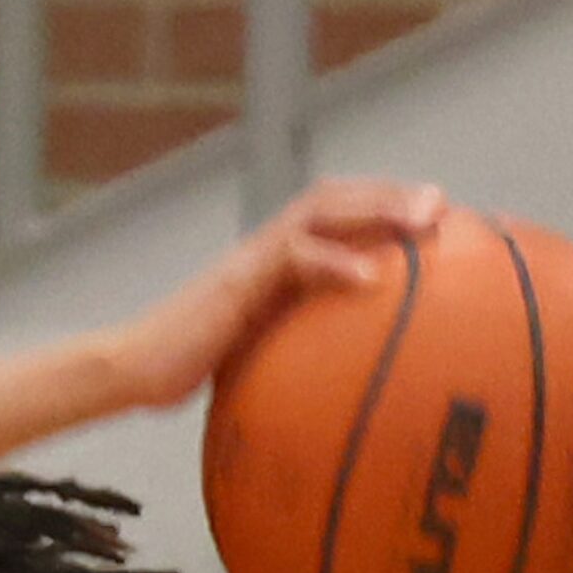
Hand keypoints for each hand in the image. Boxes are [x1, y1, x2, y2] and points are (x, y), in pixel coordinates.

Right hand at [107, 178, 450, 409]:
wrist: (130, 370)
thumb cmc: (182, 371)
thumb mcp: (251, 355)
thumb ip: (290, 348)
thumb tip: (336, 379)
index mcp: (271, 264)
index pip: (331, 218)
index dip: (382, 209)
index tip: (434, 220)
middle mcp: (263, 250)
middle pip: (334, 198)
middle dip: (391, 194)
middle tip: (442, 203)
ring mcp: (249, 260)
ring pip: (318, 210)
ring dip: (374, 208)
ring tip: (420, 220)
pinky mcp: (235, 281)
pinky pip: (291, 258)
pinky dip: (332, 263)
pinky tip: (368, 278)